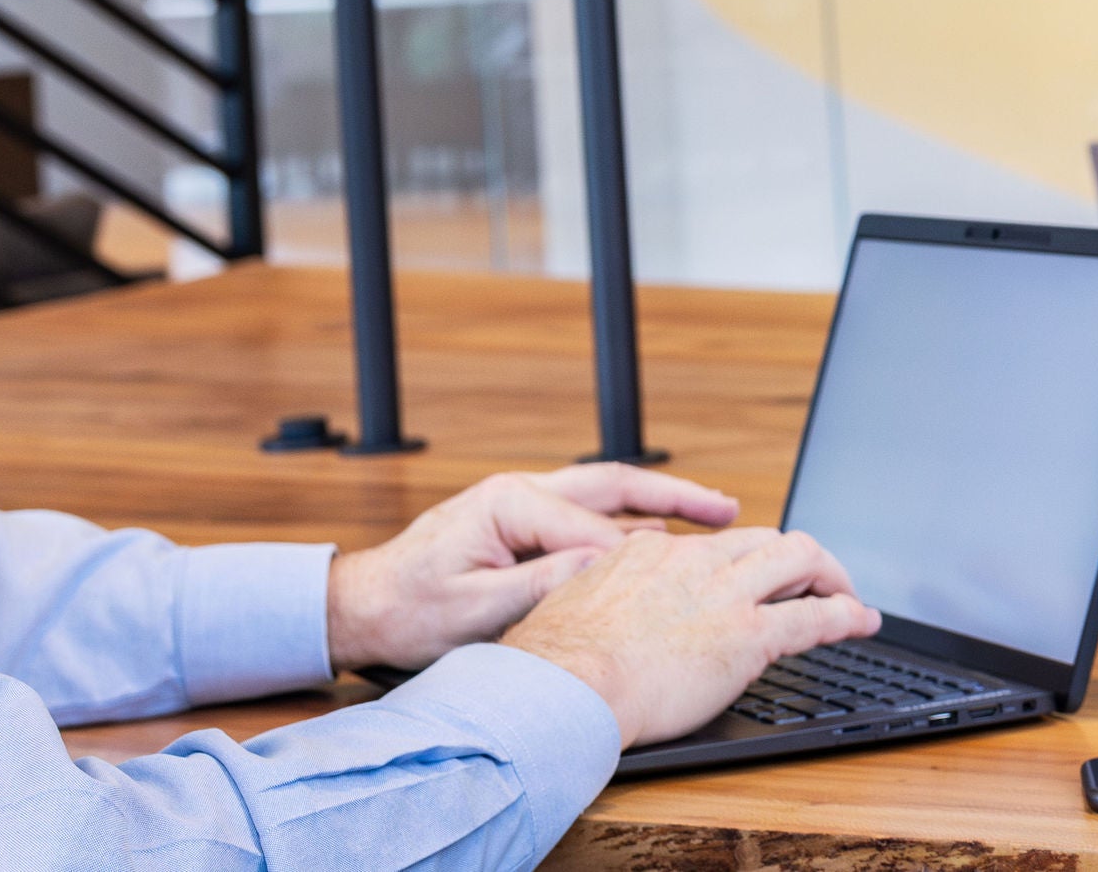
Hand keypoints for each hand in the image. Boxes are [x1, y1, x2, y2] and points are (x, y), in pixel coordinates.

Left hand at [325, 463, 738, 672]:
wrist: (367, 607)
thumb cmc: (410, 610)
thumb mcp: (476, 608)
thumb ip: (541, 585)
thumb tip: (602, 569)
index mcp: (507, 503)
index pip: (594, 529)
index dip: (641, 559)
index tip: (689, 578)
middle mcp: (518, 492)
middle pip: (612, 486)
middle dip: (673, 497)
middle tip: (729, 508)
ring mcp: (520, 504)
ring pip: (604, 495)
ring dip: (658, 503)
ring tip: (716, 513)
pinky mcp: (521, 524)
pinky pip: (586, 515)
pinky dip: (628, 521)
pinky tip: (661, 538)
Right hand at [502, 526, 881, 747]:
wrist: (569, 683)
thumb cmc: (557, 659)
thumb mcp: (570, 603)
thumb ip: (595, 592)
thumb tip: (595, 604)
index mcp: (647, 553)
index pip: (710, 544)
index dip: (737, 561)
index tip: (744, 578)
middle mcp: (691, 561)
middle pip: (762, 537)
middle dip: (795, 557)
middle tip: (810, 581)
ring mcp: (724, 594)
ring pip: (799, 557)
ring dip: (830, 575)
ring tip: (846, 596)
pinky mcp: (750, 635)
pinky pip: (816, 616)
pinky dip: (848, 615)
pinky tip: (863, 621)